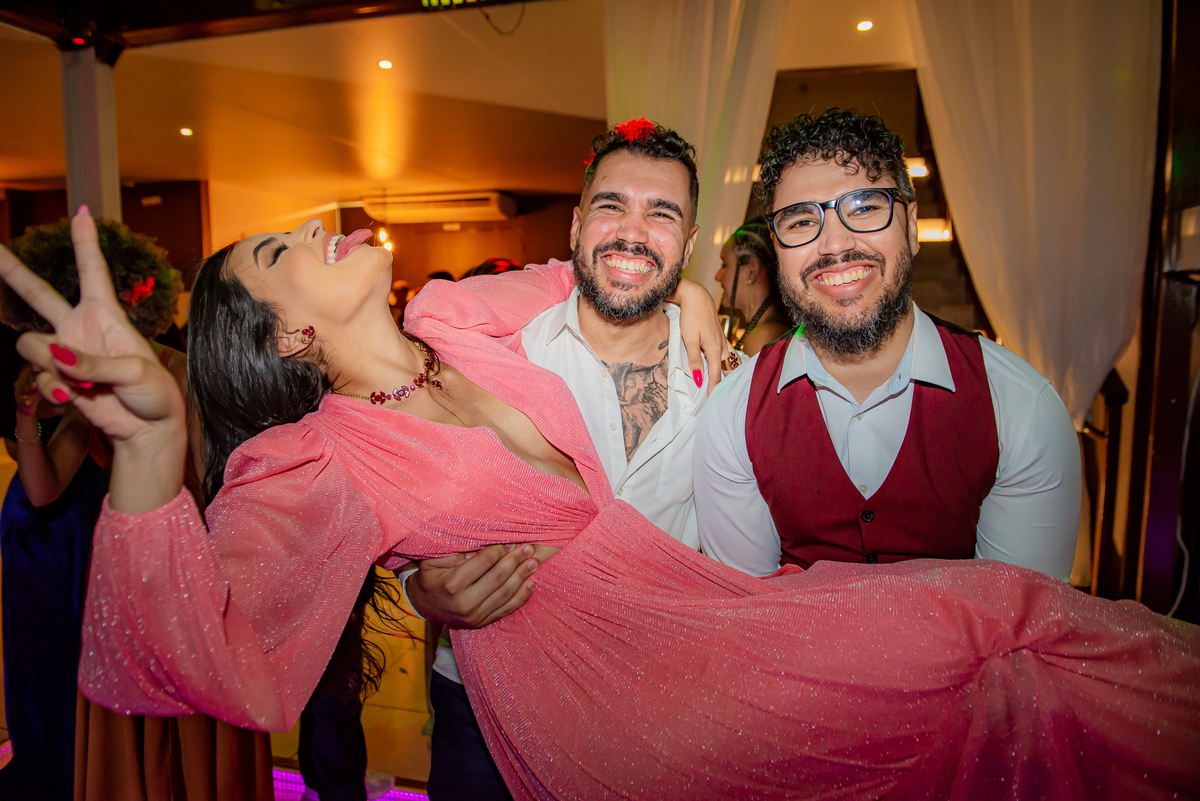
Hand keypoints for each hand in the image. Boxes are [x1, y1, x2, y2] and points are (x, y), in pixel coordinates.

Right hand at [0, 208, 184, 444]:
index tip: (82, 213)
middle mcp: (80, 329)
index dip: (85, 243)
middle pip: (39, 295)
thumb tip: (59, 358)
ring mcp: (66, 354)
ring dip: (51, 363)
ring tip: (81, 382)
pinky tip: (76, 397)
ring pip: (31, 344)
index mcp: (107, 316)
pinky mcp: (58, 379)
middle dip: (12, 271)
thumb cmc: (153, 394)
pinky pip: (41, 377)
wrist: (148, 428)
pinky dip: (55, 387)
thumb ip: (94, 364)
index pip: (93, 273)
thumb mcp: (134, 373)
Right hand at [406, 543, 541, 627]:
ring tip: (533, 563)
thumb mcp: (433, 561)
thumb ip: (455, 552)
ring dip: (522, 577)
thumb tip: (481, 545)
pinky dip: (521, 597)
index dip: (500, 550)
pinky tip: (530, 584)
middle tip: (528, 549)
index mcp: (453, 583)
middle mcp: (465, 602)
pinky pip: (506, 609)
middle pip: (498, 578)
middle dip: (515, 561)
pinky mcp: (481, 623)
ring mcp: (475, 616)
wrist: (424, 606)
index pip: (484, 562)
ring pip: (505, 594)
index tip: (511, 541)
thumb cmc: (431, 577)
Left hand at [671, 279, 731, 393]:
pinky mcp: (719, 335)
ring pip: (730, 361)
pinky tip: (727, 365)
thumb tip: (699, 379)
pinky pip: (728, 353)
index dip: (713, 389)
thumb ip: (695, 360)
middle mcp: (721, 346)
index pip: (716, 375)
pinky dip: (728, 363)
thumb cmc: (690, 316)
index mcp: (714, 349)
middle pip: (727, 370)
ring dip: (729, 373)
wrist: (695, 296)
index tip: (711, 401)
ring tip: (730, 386)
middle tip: (722, 398)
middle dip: (726, 384)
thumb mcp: (689, 340)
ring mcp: (722, 340)